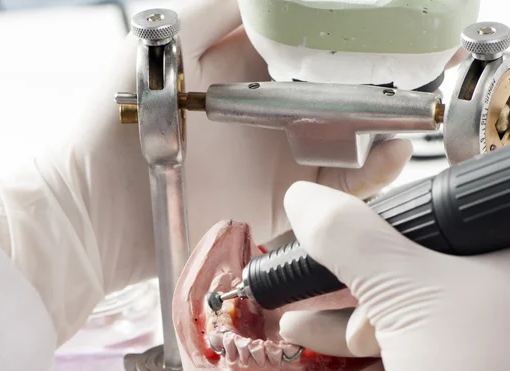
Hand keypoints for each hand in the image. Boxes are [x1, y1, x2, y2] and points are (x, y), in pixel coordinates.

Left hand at [0, 0, 411, 345]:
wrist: (97, 211)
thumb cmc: (114, 124)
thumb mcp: (160, 48)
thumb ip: (212, 13)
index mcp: (239, 76)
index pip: (305, 52)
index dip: (345, 45)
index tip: (382, 36)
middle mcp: (262, 120)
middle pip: (332, 101)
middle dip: (374, 90)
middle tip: (412, 80)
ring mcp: (271, 164)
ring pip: (340, 146)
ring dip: (379, 134)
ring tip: (408, 121)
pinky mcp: (275, 207)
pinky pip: (328, 193)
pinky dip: (362, 178)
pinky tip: (387, 158)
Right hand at [279, 181, 509, 370]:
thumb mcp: (404, 294)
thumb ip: (350, 240)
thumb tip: (307, 202)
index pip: (433, 210)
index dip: (376, 225)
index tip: (336, 241)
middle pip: (415, 262)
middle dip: (359, 290)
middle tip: (318, 293)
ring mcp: (498, 326)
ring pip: (414, 306)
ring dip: (360, 323)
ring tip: (309, 328)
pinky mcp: (483, 362)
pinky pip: (423, 339)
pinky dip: (390, 350)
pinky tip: (368, 366)